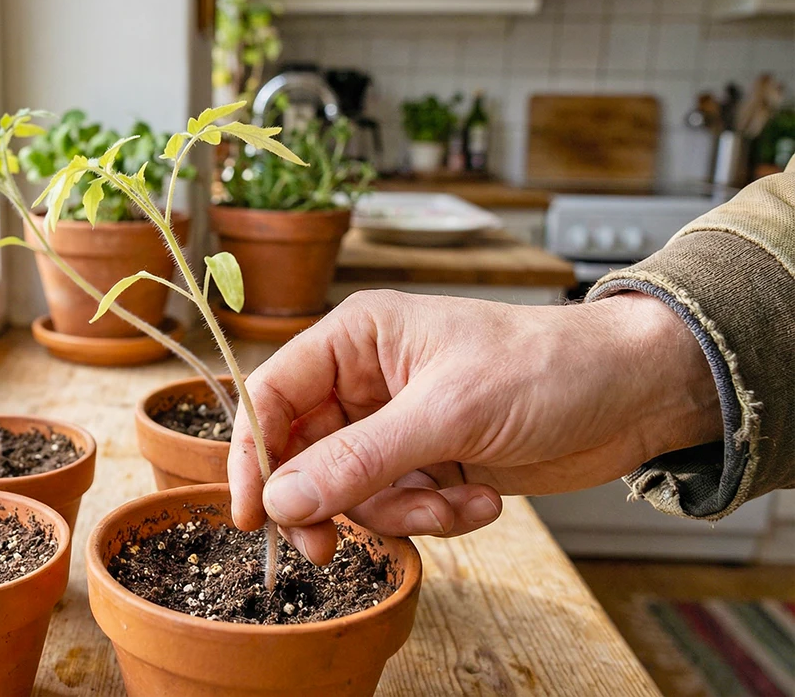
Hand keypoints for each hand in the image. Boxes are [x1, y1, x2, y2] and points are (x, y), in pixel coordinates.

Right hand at [227, 290, 720, 563]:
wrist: (633, 395)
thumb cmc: (546, 368)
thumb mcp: (448, 413)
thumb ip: (360, 459)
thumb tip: (284, 498)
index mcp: (355, 339)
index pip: (272, 395)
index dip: (253, 453)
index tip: (255, 513)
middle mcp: (365, 381)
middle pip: (302, 454)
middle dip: (329, 501)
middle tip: (331, 546)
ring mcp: (396, 426)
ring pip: (351, 491)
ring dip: (399, 512)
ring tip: (453, 503)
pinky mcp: (428, 462)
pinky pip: (398, 507)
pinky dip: (435, 516)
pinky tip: (480, 499)